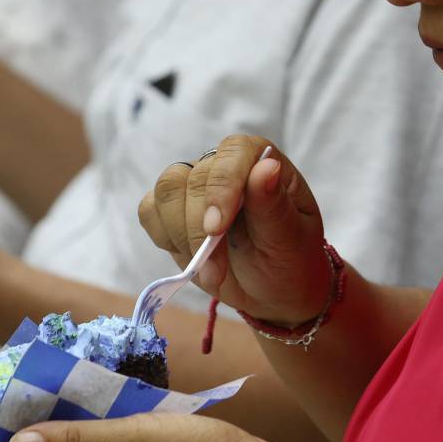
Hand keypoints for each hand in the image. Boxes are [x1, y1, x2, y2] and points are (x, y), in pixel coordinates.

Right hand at [138, 135, 329, 325]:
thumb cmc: (290, 259)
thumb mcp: (291, 239)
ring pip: (166, 190)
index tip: (217, 228)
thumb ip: (274, 205)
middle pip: (193, 177)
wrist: (272, 289)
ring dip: (180, 236)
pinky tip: (191, 259)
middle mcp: (224, 165)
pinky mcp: (171, 209)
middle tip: (216, 271)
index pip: (234, 152)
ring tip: (209, 272)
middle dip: (199, 230)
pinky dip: (165, 238)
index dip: (221, 186)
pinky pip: (150, 211)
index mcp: (261, 160)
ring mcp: (194, 185)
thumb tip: (267, 166)